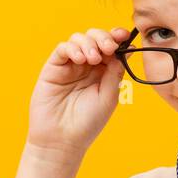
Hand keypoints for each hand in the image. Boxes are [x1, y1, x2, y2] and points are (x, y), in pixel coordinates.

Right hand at [26, 27, 130, 158]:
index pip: (111, 47)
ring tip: (92, 59)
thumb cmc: (87, 123)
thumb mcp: (109, 97)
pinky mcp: (53, 69)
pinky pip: (62, 49)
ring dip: (89, 43)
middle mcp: (86, 66)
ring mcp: (70, 66)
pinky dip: (72, 48)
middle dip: (104, 38)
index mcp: (103, 72)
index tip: (124, 36)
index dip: (117, 37)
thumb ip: (115, 72)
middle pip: (95, 38)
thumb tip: (124, 49)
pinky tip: (79, 59)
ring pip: (79, 39)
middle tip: (109, 48)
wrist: (62, 141)